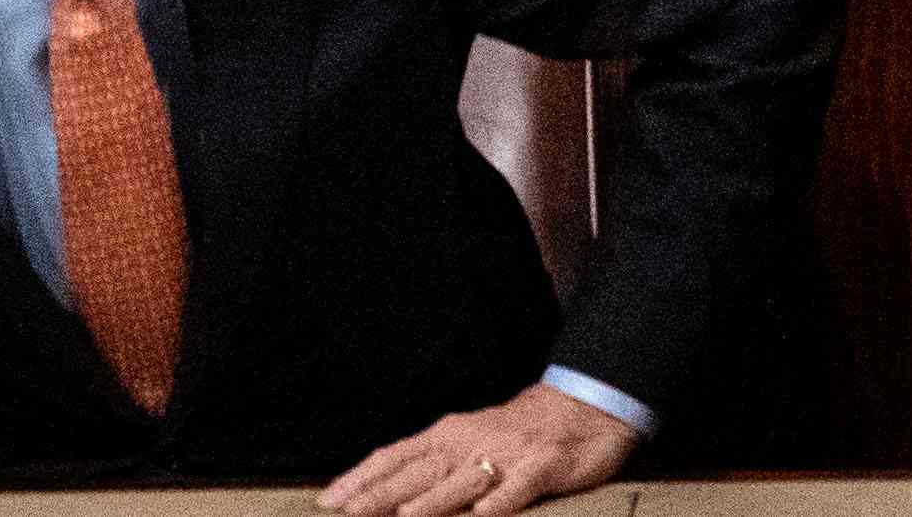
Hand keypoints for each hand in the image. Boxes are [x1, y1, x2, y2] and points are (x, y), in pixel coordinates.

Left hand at [315, 381, 641, 516]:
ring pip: (463, 481)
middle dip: (381, 495)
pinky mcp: (543, 466)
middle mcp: (471, 442)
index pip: (394, 457)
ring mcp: (507, 455)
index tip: (327, 502)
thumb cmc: (519, 431)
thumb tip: (385, 497)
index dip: (361, 479)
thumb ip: (431, 466)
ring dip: (432, 501)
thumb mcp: (469, 441)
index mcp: (449, 435)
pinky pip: (518, 488)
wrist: (584, 406)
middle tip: (349, 515)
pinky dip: (500, 501)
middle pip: (419, 472)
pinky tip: (484, 514)